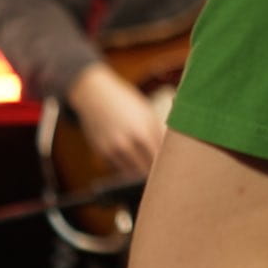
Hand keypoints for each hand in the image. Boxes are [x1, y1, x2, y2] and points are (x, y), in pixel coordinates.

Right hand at [66, 63, 163, 179]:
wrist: (94, 95)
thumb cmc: (126, 103)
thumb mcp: (147, 114)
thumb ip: (157, 133)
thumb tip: (168, 151)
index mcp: (143, 133)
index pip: (159, 159)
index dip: (166, 164)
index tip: (172, 165)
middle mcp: (126, 144)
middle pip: (145, 170)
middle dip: (154, 171)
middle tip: (162, 170)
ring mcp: (112, 150)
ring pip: (131, 172)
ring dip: (139, 170)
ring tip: (146, 164)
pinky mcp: (101, 152)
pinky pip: (118, 166)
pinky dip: (125, 165)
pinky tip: (129, 155)